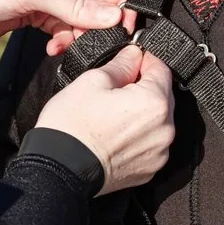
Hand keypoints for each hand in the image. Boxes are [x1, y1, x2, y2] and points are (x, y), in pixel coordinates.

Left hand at [0, 0, 135, 54]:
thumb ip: (74, 7)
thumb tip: (114, 17)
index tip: (129, 23)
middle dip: (96, 21)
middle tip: (103, 42)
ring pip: (81, 15)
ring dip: (77, 33)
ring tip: (64, 44)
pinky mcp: (42, 10)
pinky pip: (65, 25)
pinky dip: (64, 38)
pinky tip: (54, 47)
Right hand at [35, 47, 176, 194]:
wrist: (59, 169)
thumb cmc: (72, 126)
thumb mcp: (93, 80)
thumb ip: (121, 64)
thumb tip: (134, 55)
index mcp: (154, 103)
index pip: (161, 69)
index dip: (145, 60)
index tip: (132, 59)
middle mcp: (164, 130)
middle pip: (162, 96)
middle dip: (144, 88)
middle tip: (116, 88)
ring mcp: (159, 153)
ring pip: (157, 121)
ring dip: (142, 113)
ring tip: (113, 115)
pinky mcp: (149, 170)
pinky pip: (150, 144)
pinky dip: (139, 136)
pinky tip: (116, 134)